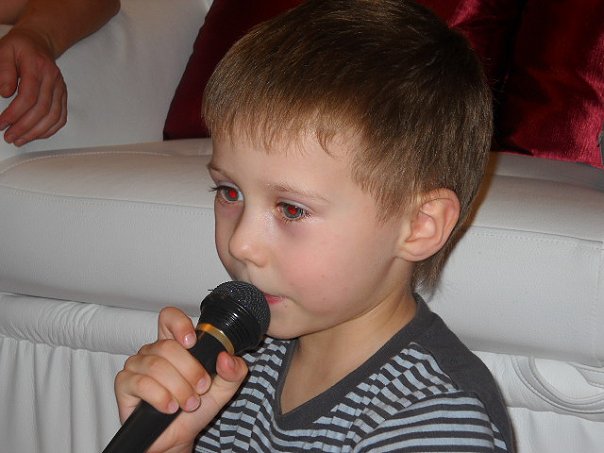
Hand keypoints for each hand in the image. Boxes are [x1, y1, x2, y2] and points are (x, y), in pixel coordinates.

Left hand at [0, 27, 66, 145]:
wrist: (38, 42)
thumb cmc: (19, 47)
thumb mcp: (3, 50)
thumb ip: (3, 71)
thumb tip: (5, 93)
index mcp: (37, 67)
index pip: (29, 96)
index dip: (15, 113)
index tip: (1, 124)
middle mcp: (52, 79)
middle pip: (42, 110)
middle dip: (24, 127)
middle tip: (9, 136)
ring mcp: (60, 88)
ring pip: (53, 117)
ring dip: (36, 132)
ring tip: (20, 140)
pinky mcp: (63, 96)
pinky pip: (61, 118)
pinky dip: (49, 130)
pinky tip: (36, 135)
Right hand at [114, 307, 248, 452]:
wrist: (177, 438)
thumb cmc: (194, 409)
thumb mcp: (223, 389)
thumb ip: (234, 371)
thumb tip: (227, 358)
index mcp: (175, 345)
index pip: (169, 317)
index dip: (179, 324)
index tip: (192, 341)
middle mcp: (153, 351)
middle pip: (167, 346)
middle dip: (190, 371)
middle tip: (200, 389)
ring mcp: (136, 366)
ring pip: (156, 366)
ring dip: (178, 388)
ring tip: (187, 403)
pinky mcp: (125, 384)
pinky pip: (141, 383)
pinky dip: (160, 397)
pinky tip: (169, 407)